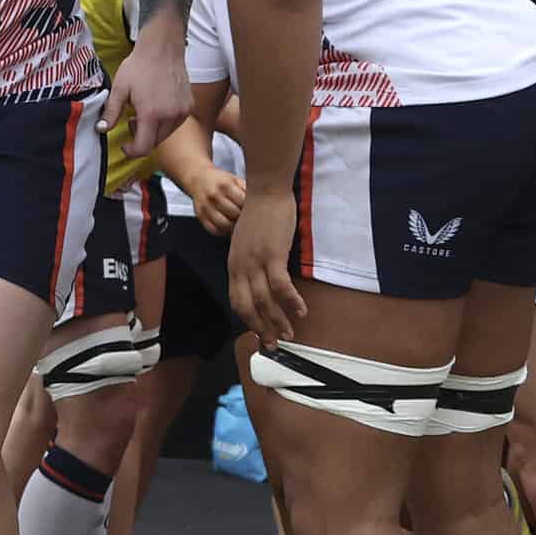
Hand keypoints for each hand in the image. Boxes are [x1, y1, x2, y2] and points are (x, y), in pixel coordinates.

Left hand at [103, 24, 189, 158]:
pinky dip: (165, 122)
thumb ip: (110, 112)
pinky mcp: (189, 105)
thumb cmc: (139, 66)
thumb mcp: (119, 89)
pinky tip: (157, 107)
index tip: (125, 146)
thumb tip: (101, 129)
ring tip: (143, 113)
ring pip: (166, 134)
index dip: (132, 151)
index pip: (143, 147)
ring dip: (153, 131)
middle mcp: (171, 116)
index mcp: (151, 114)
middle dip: (141, 138)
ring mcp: (182, 111)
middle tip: (131, 121)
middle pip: (155, 142)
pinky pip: (175, 123)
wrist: (162, 47)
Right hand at [190, 166, 247, 235]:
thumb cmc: (220, 181)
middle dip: (242, 217)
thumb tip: (260, 201)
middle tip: (247, 216)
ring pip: (224, 225)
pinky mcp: (200, 216)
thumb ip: (246, 189)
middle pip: (234, 214)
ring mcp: (205, 207)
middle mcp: (214, 196)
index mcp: (225, 185)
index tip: (254, 208)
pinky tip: (227, 225)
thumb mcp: (235, 179)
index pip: (243, 202)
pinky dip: (222, 230)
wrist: (198, 178)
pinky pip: (213, 230)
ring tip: (237, 221)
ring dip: (233, 226)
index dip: (251, 207)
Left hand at [228, 182, 305, 345]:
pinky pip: (281, 286)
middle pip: (248, 307)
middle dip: (262, 328)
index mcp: (234, 265)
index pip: (237, 301)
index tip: (260, 333)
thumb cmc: (260, 215)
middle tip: (274, 343)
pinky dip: (291, 301)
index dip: (248, 320)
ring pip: (265, 301)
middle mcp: (240, 266)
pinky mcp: (272, 254)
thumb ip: (250, 262)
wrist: (265, 191)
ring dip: (278, 320)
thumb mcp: (247, 243)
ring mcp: (255, 261)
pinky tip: (301, 311)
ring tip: (290, 333)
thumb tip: (260, 280)